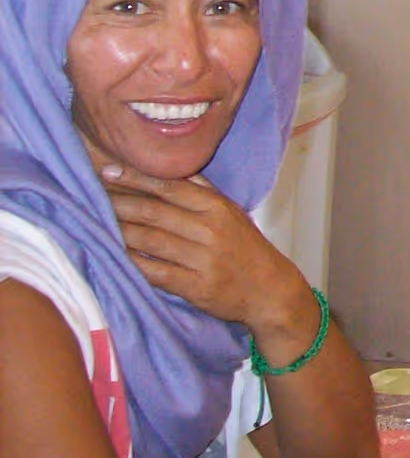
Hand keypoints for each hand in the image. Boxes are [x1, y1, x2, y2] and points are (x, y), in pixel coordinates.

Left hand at [102, 163, 306, 332]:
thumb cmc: (247, 248)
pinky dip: (131, 263)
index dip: (136, 178)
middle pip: (155, 212)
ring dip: (119, 230)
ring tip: (95, 221)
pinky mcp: (196, 287)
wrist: (270, 290)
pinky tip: (114, 254)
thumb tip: (172, 167)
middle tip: (91, 195)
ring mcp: (203, 259)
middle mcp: (211, 230)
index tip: (108, 171)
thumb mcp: (233, 213)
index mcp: (218, 208)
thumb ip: (203, 190)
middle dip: (119, 202)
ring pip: (150, 240)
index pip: (170, 187)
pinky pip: (155, 272)